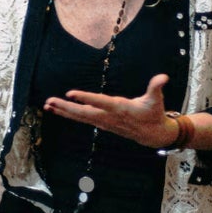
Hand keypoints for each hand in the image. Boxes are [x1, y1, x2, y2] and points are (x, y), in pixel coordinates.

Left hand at [45, 73, 176, 148]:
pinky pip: (83, 119)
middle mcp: (109, 117)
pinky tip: (59, 111)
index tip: (71, 94)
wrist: (153, 135)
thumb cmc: (153, 114)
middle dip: (66, 107)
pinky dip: (70, 115)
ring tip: (48, 105)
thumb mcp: (156, 100)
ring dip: (64, 111)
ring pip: (80, 117)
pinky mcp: (102, 124)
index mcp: (120, 109)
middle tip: (50, 102)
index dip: (86, 98)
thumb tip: (163, 77)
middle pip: (84, 113)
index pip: (100, 102)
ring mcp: (104, 122)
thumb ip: (156, 87)